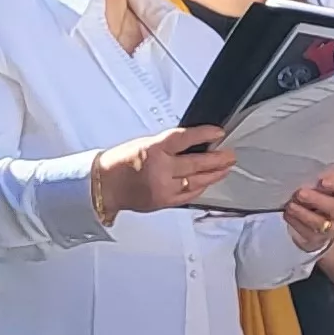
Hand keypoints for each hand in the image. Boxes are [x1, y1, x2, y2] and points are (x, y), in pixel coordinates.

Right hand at [93, 126, 235, 217]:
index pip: (184, 138)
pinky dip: (201, 187)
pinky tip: (208, 182)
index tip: (218, 133)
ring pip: (198, 180)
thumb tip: (195, 144)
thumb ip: (168, 146)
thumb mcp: (143, 144)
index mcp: (152, 149)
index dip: (204, 134)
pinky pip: (190, 195)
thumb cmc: (120, 163)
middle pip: (197, 162)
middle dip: (218, 159)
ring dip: (215, 174)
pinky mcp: (165, 201)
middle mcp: (159, 169)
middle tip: (230, 155)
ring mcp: (163, 187)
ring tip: (225, 168)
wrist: (104, 186)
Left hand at [282, 170, 333, 251]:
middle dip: (317, 200)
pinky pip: (306, 232)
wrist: (316, 228)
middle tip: (300, 193)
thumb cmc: (316, 200)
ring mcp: (329, 227)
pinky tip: (287, 214)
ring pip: (319, 222)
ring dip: (303, 213)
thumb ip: (315, 178)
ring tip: (290, 205)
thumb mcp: (318, 187)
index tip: (322, 181)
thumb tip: (301, 168)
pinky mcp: (316, 239)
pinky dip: (295, 222)